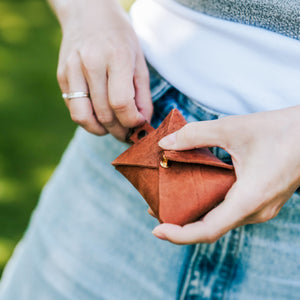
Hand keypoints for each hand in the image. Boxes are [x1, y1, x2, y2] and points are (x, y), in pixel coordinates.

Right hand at [52, 0, 151, 139]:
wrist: (88, 12)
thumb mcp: (139, 61)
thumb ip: (142, 95)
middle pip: (104, 114)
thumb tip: (142, 124)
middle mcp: (91, 64)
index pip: (121, 103)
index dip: (132, 122)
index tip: (139, 125)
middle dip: (119, 132)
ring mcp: (72, 70)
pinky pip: (74, 109)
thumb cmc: (119, 37)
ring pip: (83, 117)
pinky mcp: (61, 76)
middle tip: (128, 135)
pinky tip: (99, 116)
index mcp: (116, 57)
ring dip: (101, 131)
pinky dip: (88, 120)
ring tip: (112, 129)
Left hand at [152, 106, 299, 243]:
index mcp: (250, 198)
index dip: (179, 235)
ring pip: (220, 219)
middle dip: (181, 223)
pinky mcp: (260, 199)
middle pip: (211, 227)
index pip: (208, 229)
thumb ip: (195, 135)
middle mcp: (256, 210)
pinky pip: (230, 210)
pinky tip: (195, 192)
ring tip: (170, 201)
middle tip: (155, 210)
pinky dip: (208, 206)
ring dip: (194, 214)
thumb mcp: (231, 128)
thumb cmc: (279, 130)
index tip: (157, 230)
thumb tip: (165, 143)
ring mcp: (260, 207)